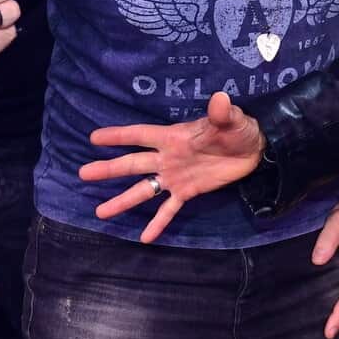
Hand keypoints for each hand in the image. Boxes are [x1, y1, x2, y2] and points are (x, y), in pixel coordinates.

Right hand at [81, 91, 264, 241]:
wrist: (255, 149)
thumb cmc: (239, 129)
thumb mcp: (232, 119)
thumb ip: (222, 113)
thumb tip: (220, 99)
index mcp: (174, 137)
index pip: (140, 136)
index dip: (119, 136)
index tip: (94, 138)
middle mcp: (168, 158)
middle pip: (133, 164)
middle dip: (108, 169)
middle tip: (83, 174)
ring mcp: (175, 177)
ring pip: (144, 190)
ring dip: (123, 201)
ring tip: (100, 212)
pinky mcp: (188, 192)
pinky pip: (169, 209)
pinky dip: (157, 223)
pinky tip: (144, 239)